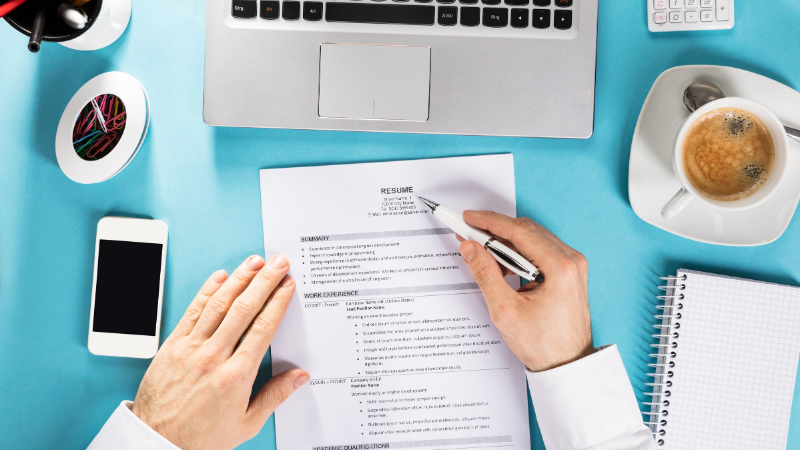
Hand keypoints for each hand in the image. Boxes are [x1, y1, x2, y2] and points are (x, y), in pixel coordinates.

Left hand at [131, 255, 308, 449]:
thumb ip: (275, 396)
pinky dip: (207, 292)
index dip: (278, 301)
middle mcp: (214, 357)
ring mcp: (191, 349)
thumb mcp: (246, 423)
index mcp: (236, 376)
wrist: (156, 442)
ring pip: (218, 304)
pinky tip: (220, 277)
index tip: (288, 285)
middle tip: (278, 263)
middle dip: (264, 281)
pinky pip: (192, 312)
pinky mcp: (172, 346)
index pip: (263, 327)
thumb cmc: (200, 437)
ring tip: (254, 262)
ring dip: (239, 279)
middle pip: (244, 309)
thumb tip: (300, 376)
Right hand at [458, 211, 592, 371]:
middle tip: (469, 231)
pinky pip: (540, 251)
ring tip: (481, 251)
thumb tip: (470, 248)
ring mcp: (572, 266)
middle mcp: (571, 261)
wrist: (567, 364)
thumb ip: (485, 274)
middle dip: (495, 229)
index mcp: (559, 268)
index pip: (519, 231)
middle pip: (527, 231)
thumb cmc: (543, 344)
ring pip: (533, 239)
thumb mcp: (505, 310)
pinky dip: (518, 252)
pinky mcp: (568, 272)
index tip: (468, 218)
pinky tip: (501, 264)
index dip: (489, 221)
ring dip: (506, 241)